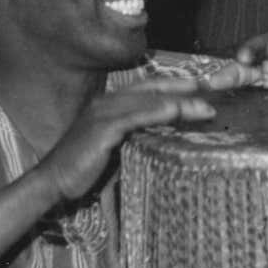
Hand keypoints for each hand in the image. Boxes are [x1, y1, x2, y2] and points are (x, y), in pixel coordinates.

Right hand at [34, 76, 219, 203]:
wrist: (55, 182)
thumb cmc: (86, 167)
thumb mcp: (118, 147)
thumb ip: (139, 135)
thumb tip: (171, 134)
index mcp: (111, 103)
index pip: (149, 87)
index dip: (176, 85)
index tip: (202, 87)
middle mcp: (107, 102)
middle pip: (153, 88)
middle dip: (185, 87)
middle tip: (213, 90)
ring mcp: (103, 113)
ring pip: (149, 101)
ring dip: (181, 103)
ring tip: (206, 109)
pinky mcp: (101, 128)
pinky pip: (135, 116)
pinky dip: (158, 112)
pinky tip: (177, 111)